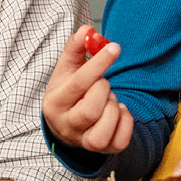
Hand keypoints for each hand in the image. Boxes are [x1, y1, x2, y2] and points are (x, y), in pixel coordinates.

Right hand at [41, 25, 130, 154]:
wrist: (66, 123)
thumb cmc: (69, 91)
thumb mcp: (66, 69)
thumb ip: (75, 48)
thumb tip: (86, 30)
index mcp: (54, 103)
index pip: (79, 84)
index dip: (99, 63)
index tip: (115, 47)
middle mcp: (66, 126)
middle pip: (90, 110)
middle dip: (104, 90)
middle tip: (102, 84)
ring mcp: (83, 142)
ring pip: (103, 130)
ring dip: (113, 108)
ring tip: (108, 100)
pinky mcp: (102, 150)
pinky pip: (120, 141)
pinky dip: (125, 123)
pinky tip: (118, 112)